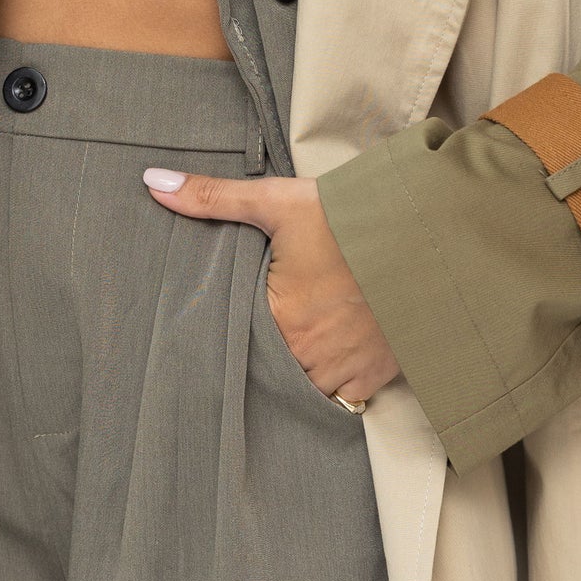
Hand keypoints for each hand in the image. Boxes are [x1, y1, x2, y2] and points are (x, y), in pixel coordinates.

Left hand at [141, 167, 399, 410]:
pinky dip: (334, 382)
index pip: (235, 346)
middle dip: (265, 356)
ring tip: (294, 349)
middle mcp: (307, 357)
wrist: (428, 233)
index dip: (231, 338)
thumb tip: (152, 184)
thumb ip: (213, 198)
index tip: (233, 326)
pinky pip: (343, 397)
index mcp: (278, 320)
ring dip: (297, 373)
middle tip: (262, 336)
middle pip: (269, 370)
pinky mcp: (376, 377)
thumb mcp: (278, 202)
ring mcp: (343, 372)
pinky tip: (329, 358)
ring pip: (303, 388)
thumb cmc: (350, 219)